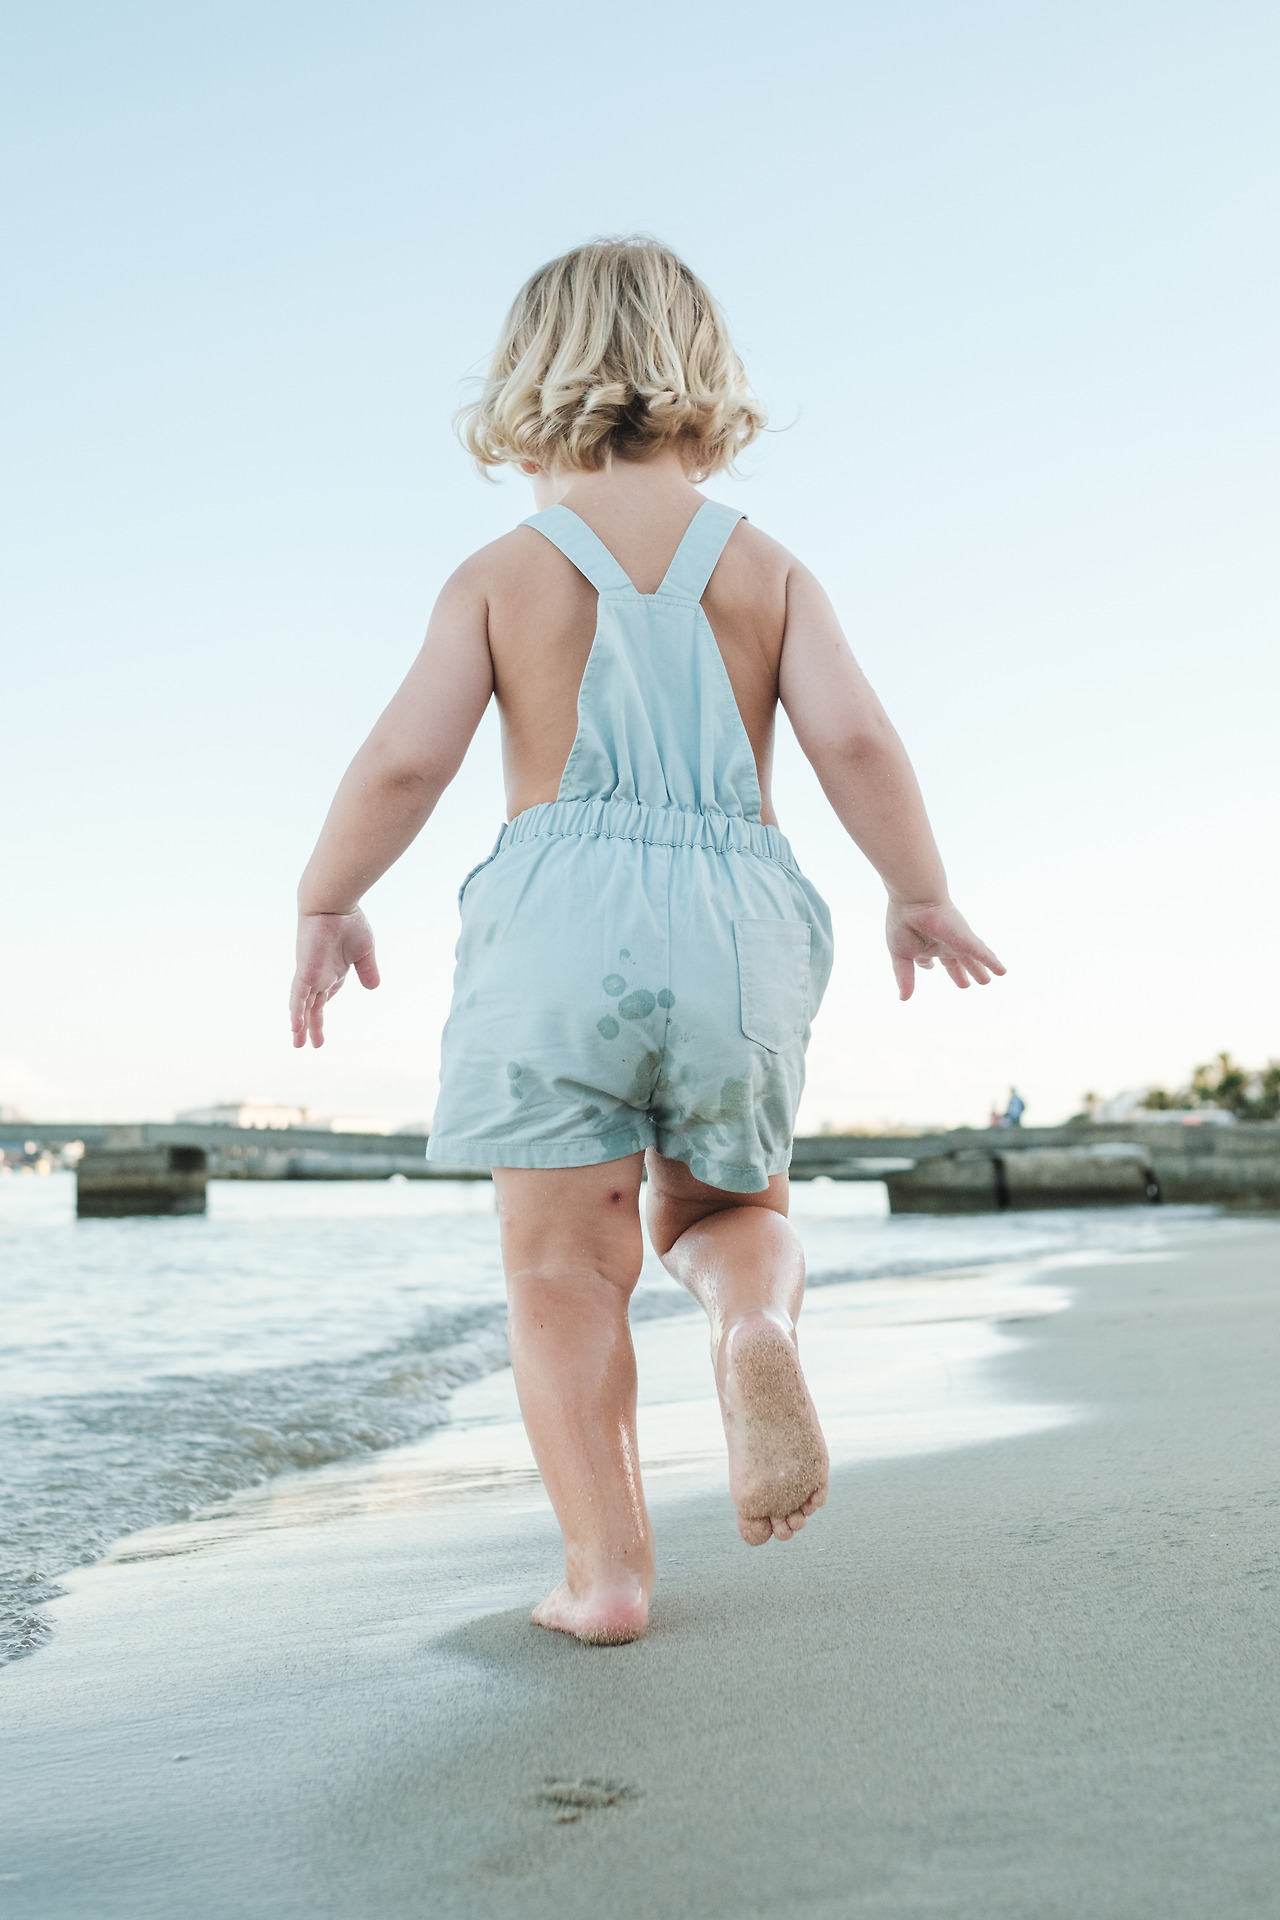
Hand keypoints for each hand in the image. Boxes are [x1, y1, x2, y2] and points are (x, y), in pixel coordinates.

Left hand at [289, 909, 380, 1047]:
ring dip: (301, 1026)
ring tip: (298, 1044)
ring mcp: (311, 975)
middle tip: (311, 1044)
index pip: (328, 995)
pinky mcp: (305, 973)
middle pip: (314, 1006)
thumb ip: (367, 970)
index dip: (324, 1009)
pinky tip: (295, 1028)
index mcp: (334, 970)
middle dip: (313, 1025)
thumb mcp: (365, 951)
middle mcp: (320, 975)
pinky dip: (297, 1013)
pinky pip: (298, 997)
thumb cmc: (349, 922)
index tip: (321, 1024)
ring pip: (303, 1006)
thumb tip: (374, 988)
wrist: (334, 904)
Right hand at [887, 899, 1004, 1000]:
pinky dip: (993, 963)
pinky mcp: (968, 941)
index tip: (929, 967)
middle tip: (967, 984)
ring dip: (978, 970)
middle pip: (954, 961)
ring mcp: (957, 942)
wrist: (915, 901)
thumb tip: (903, 998)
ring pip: (972, 959)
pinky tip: (1002, 972)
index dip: (928, 964)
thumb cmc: (903, 922)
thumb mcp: (901, 955)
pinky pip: (984, 954)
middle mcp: (942, 943)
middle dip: (960, 972)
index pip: (929, 958)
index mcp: (925, 945)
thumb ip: (905, 977)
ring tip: (986, 980)